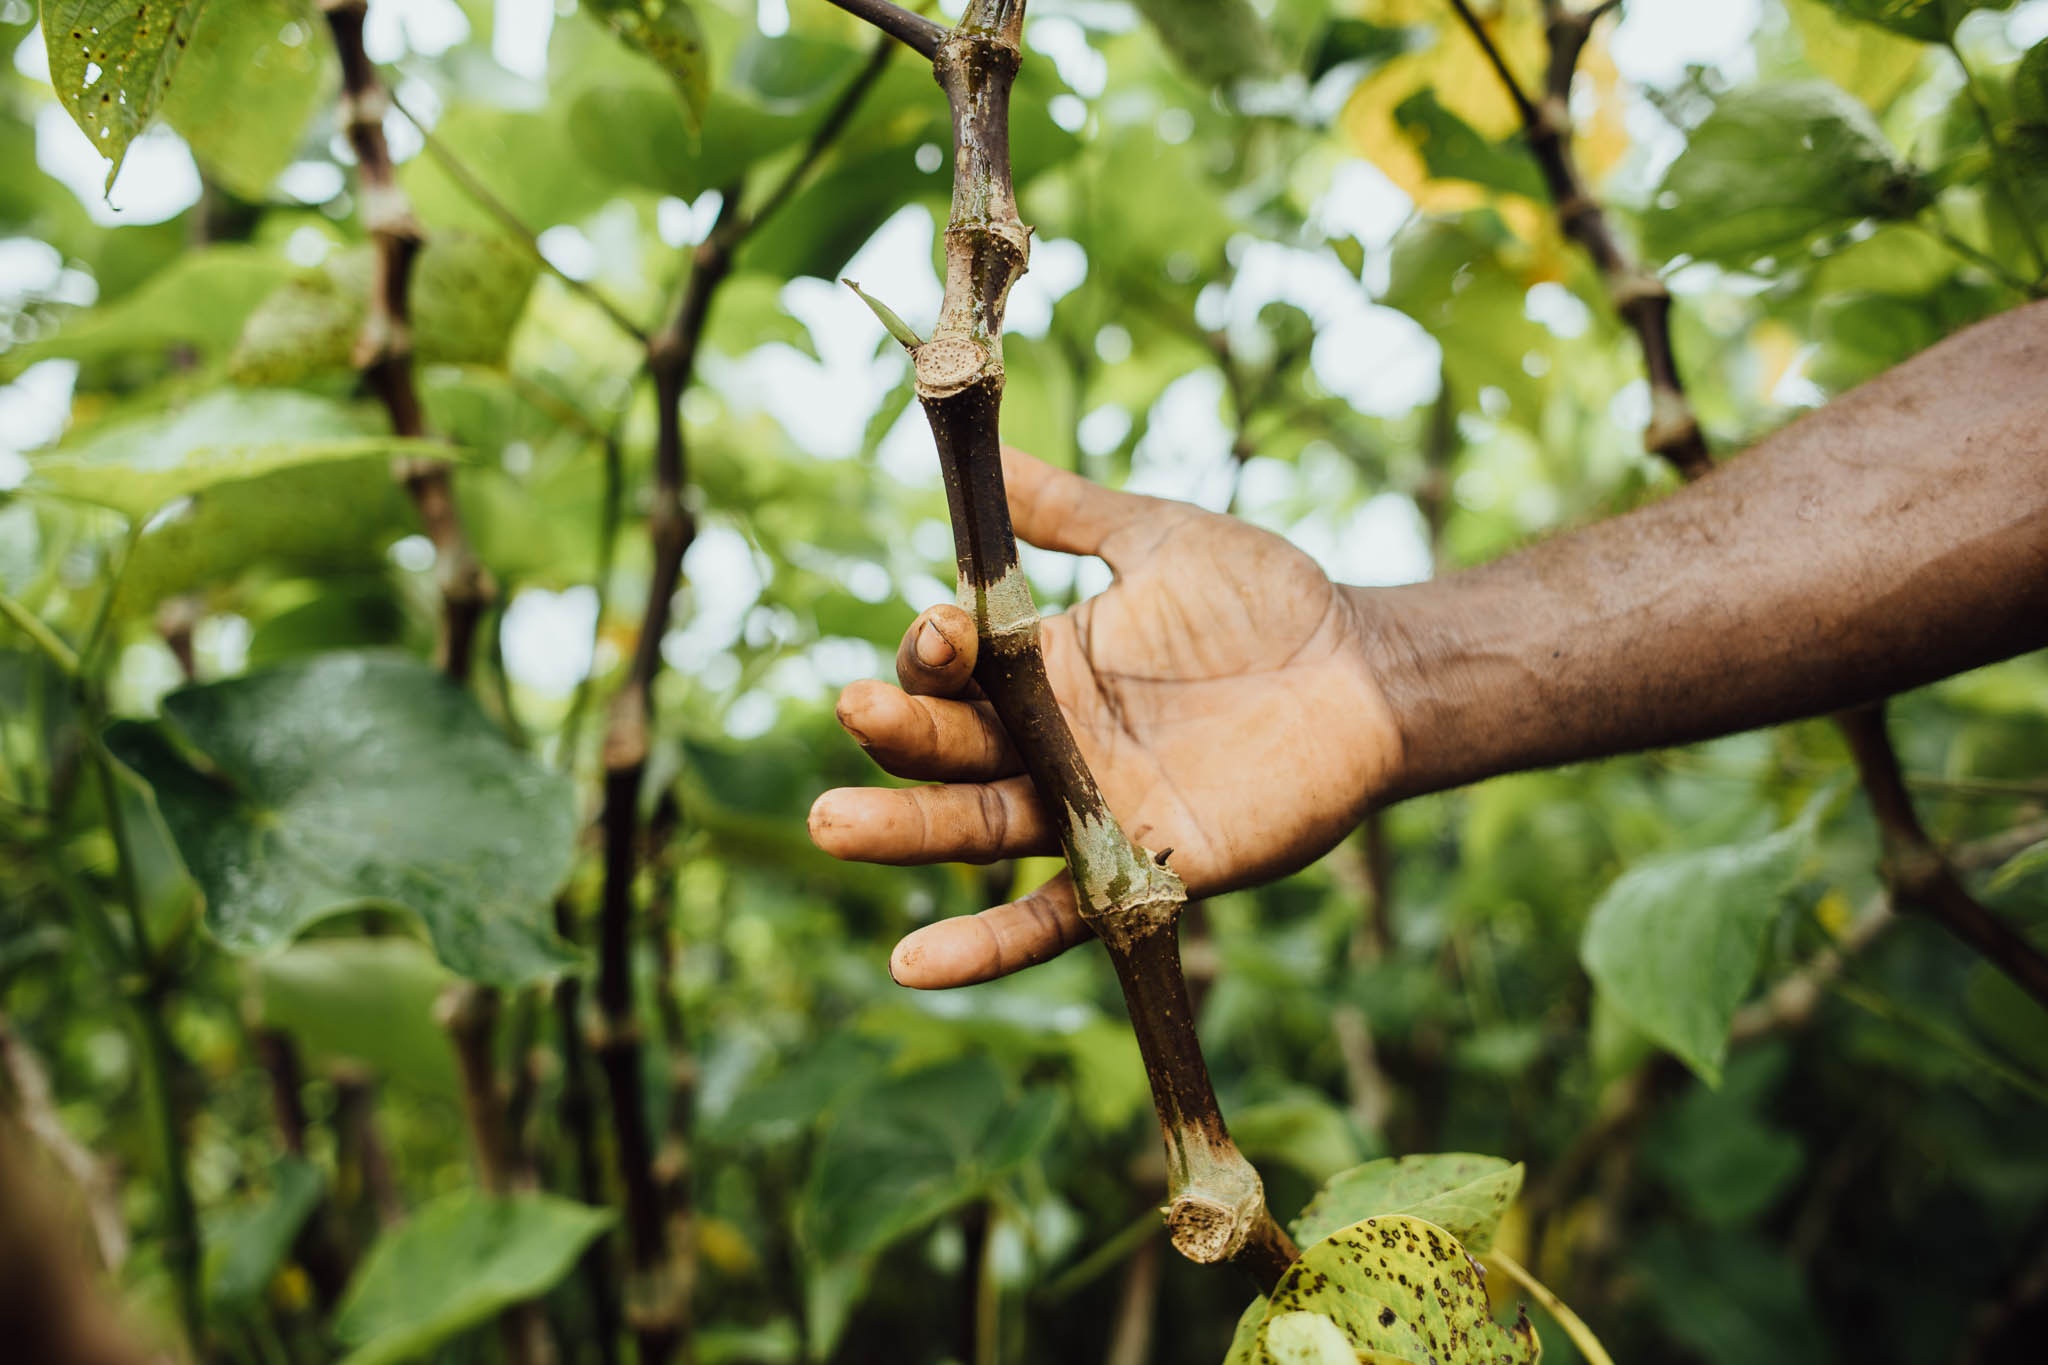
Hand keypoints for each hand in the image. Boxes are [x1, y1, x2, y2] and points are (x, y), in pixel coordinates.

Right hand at [808, 447, 1401, 987]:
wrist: (1364, 674)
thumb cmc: (1268, 602)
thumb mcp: (1158, 538)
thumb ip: (1071, 511)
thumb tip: (992, 456)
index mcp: (1044, 667)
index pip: (955, 670)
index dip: (935, 651)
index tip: (942, 627)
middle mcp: (1050, 743)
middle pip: (947, 750)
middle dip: (897, 734)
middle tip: (854, 712)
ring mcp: (1086, 812)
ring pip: (975, 829)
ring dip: (902, 834)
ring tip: (831, 828)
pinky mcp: (1134, 872)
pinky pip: (1050, 917)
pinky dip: (984, 944)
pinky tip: (911, 964)